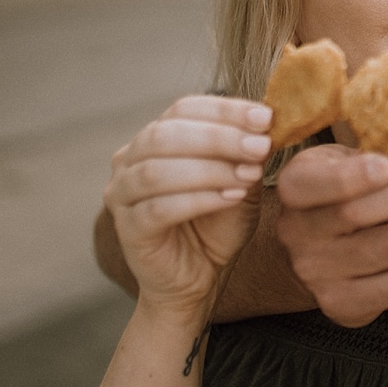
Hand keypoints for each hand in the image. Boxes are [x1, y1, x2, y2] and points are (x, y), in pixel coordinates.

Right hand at [104, 95, 272, 313]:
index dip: (224, 109)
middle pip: (167, 133)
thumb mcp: (241, 181)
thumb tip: (265, 126)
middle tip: (260, 147)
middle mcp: (129, 160)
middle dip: (219, 137)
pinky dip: (198, 199)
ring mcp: (122, 194)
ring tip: (249, 175)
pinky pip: (158, 208)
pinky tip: (230, 198)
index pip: (183, 108)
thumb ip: (246, 154)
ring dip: (210, 169)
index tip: (265, 117)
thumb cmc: (218, 225)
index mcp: (155, 138)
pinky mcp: (127, 229)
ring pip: (158, 169)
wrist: (200, 278)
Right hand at [274, 144, 387, 326]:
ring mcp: (314, 274)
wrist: (322, 244)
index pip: (318, 183)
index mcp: (293, 186)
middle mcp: (295, 233)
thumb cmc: (346, 189)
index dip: (356, 174)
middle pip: (360, 214)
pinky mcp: (340, 305)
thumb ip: (371, 152)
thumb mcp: (346, 157)